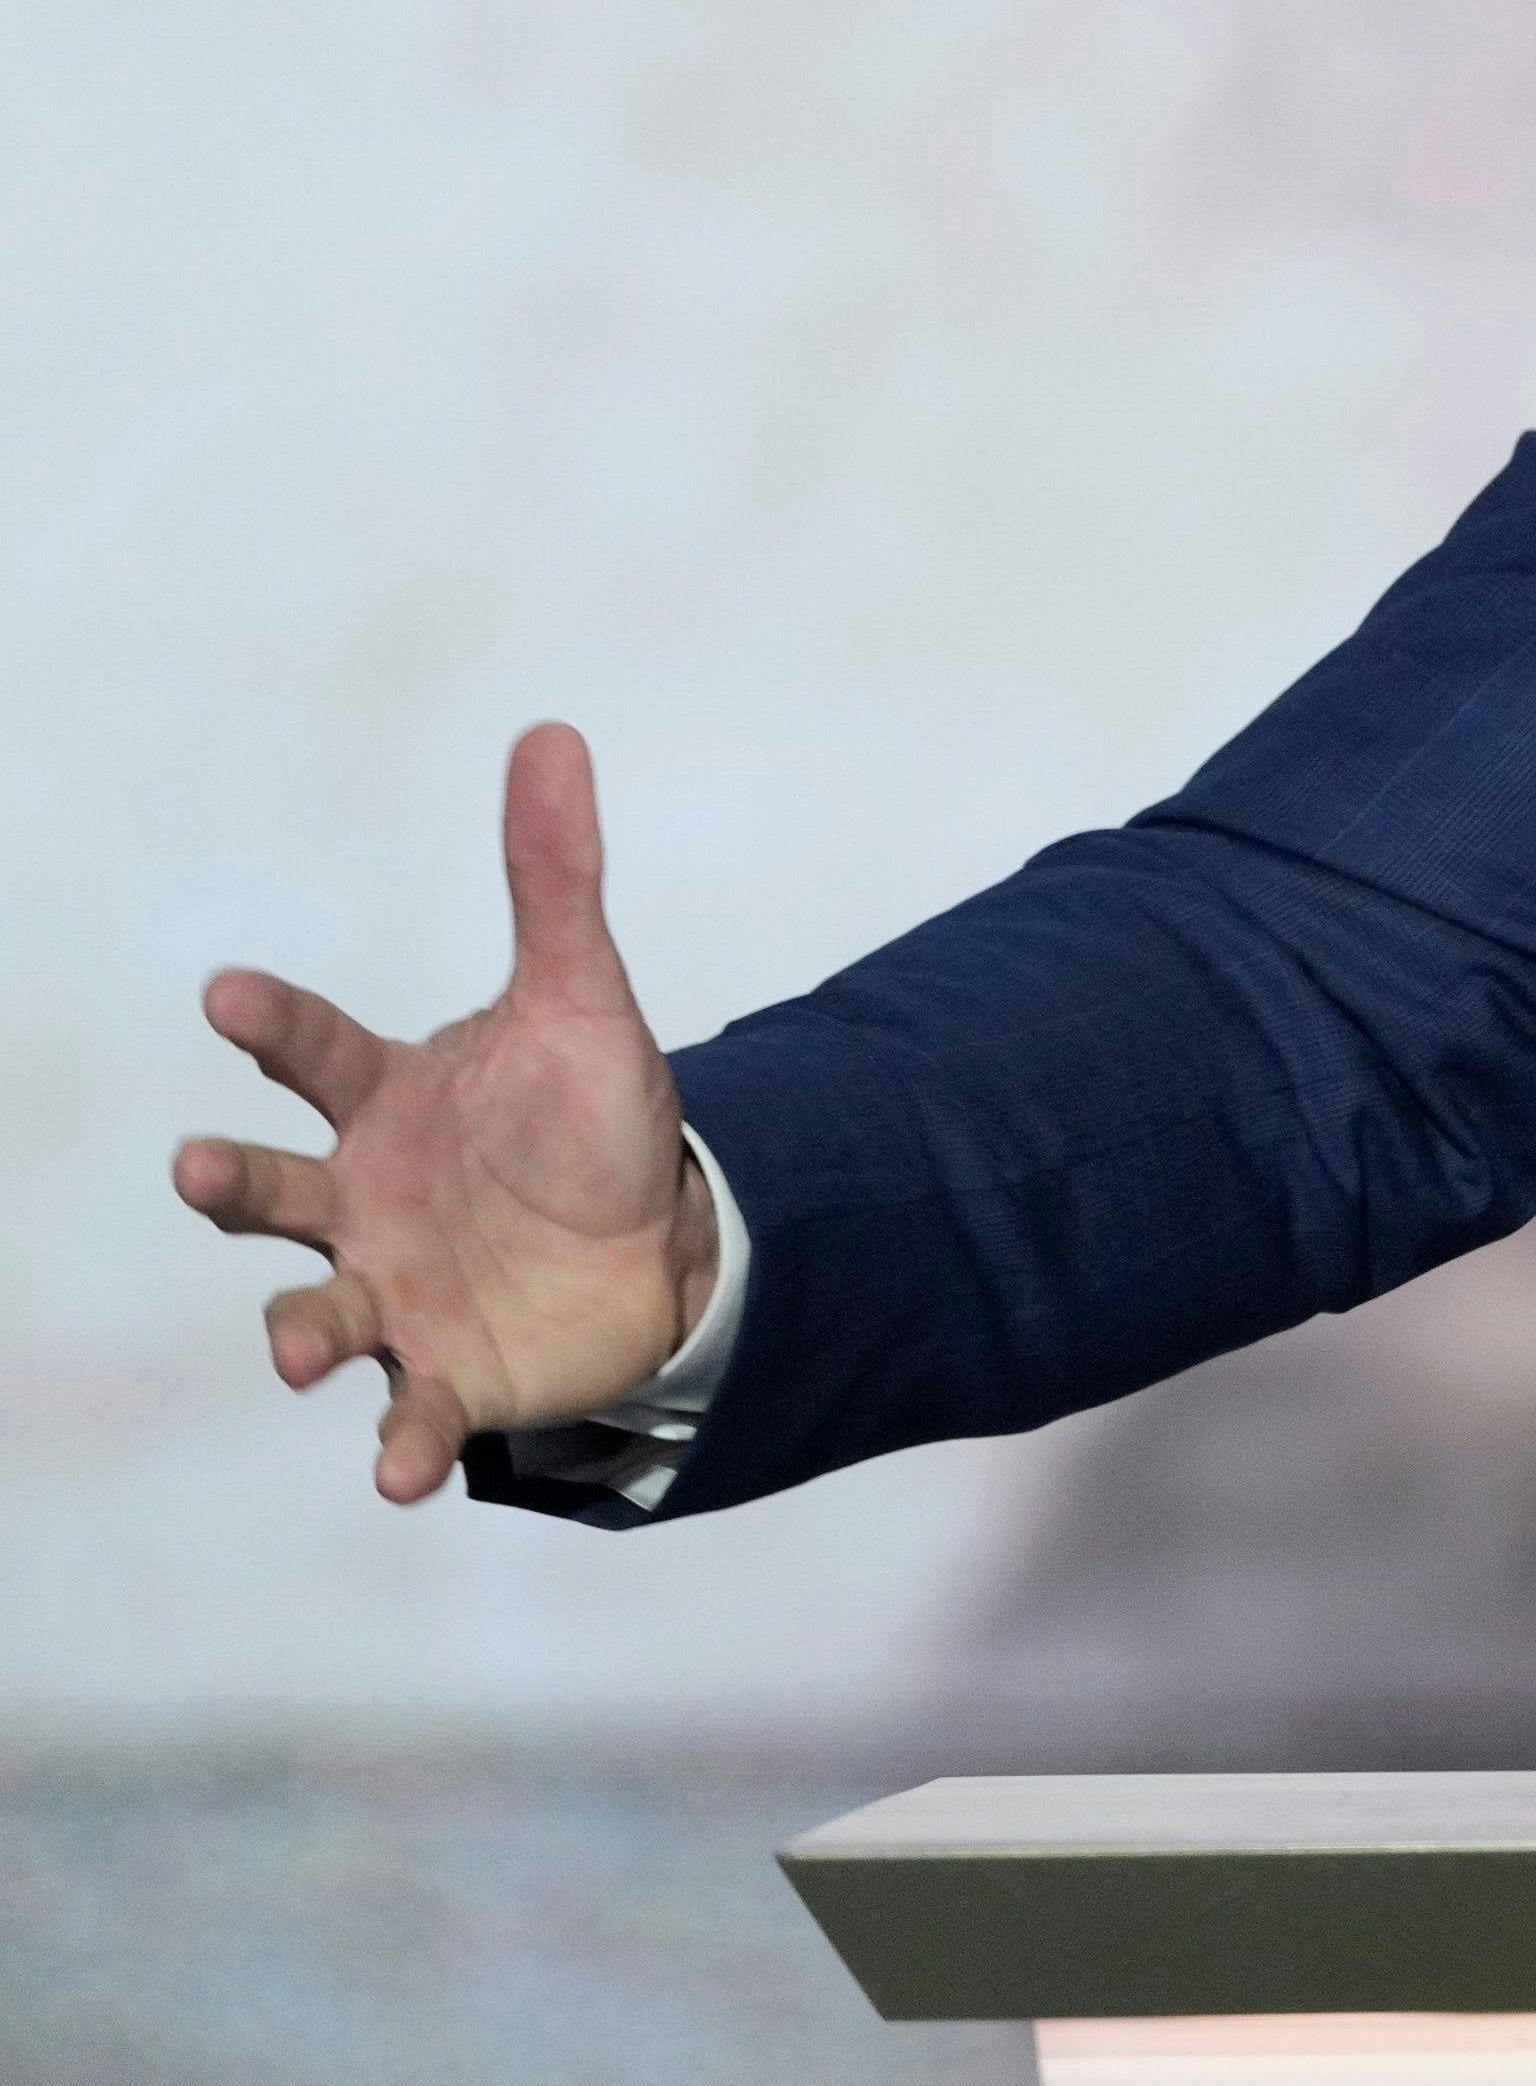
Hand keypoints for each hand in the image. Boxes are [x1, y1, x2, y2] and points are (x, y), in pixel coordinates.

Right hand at [170, 722, 713, 1502]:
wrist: (660, 1239)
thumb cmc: (591, 1117)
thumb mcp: (584, 997)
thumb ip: (555, 879)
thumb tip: (551, 733)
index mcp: (386, 1101)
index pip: (312, 1050)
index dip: (270, 1024)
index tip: (226, 995)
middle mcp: (363, 1200)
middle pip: (270, 1193)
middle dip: (229, 1184)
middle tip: (203, 1169)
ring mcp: (394, 1291)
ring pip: (314, 1314)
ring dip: (295, 1333)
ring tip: (295, 1346)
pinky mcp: (447, 1372)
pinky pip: (409, 1417)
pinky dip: (402, 1446)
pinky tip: (400, 1474)